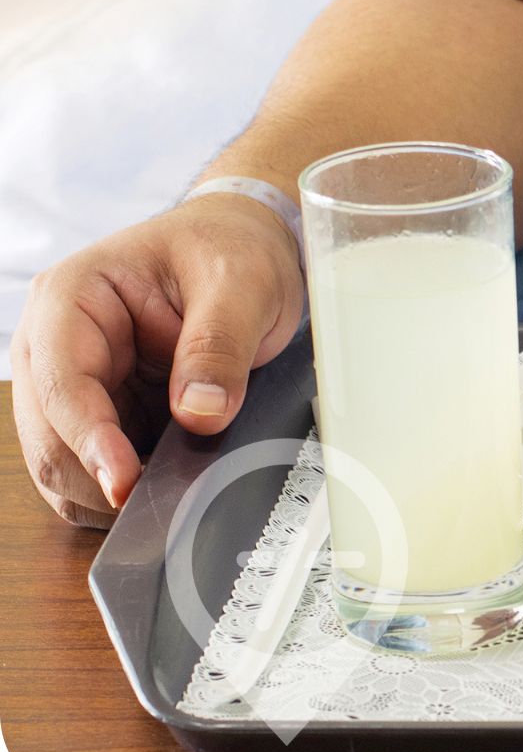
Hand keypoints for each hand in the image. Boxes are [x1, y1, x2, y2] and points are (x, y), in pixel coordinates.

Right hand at [8, 194, 305, 526]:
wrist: (246, 244)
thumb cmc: (232, 249)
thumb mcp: (241, 285)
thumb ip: (219, 346)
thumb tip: (199, 413)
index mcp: (71, 298)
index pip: (60, 383)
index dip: (88, 440)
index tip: (122, 482)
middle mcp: (55, 344)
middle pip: (48, 435)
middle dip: (95, 477)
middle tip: (159, 507)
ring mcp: (75, 382)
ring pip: (64, 462)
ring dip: (108, 490)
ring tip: (171, 498)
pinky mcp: (105, 410)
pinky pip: (97, 466)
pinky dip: (124, 487)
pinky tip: (167, 488)